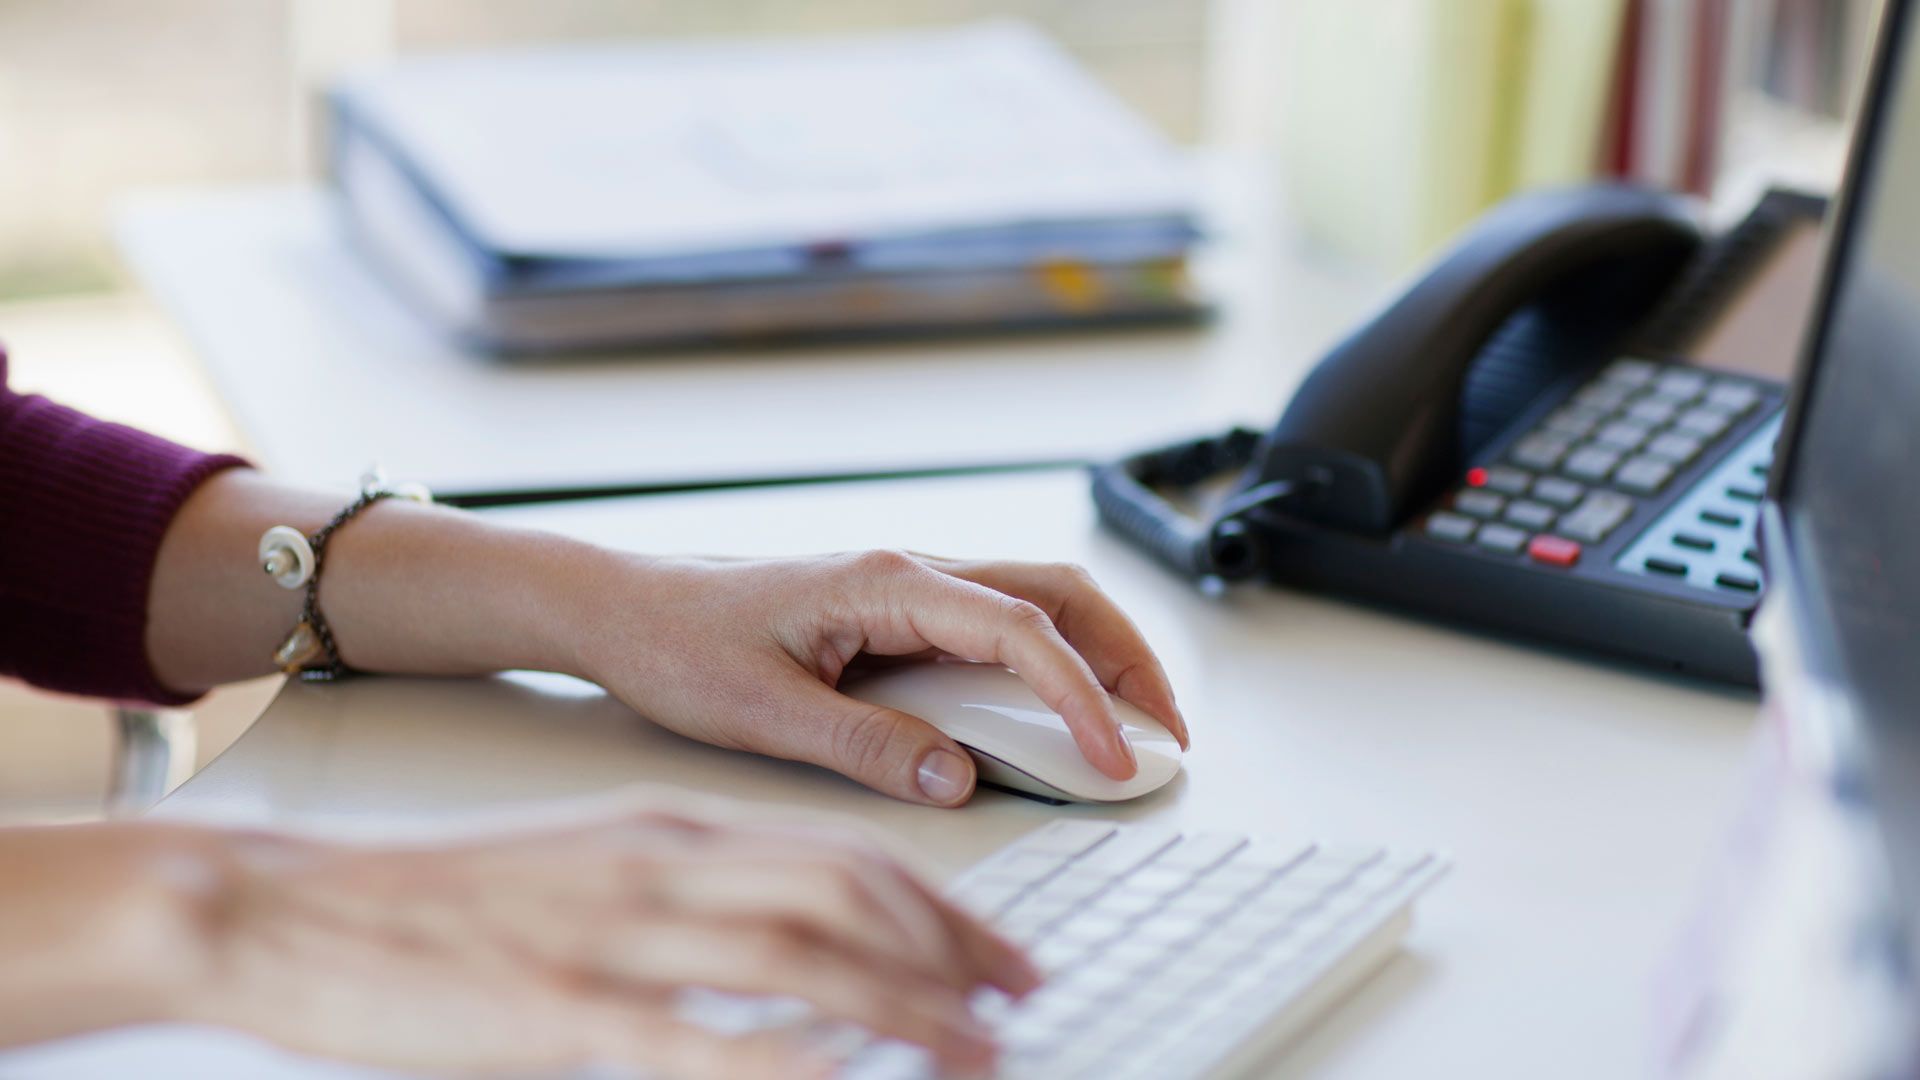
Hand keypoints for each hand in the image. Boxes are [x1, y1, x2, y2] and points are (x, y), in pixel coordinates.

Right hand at [172, 808, 1037, 1077]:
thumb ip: (689, 891)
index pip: (844, 853)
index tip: (998, 951)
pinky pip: (698, 1037)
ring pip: (803, 957)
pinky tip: (847, 1079)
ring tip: (978, 1050)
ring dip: (908, 1006)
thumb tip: (789, 936)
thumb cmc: (447, 895)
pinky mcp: (562, 1008)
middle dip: (954, 949)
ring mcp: (615, 934)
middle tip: (1019, 998)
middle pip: (849, 895)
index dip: (941, 904)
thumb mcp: (590, 865)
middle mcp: (663, 864)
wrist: (302, 903)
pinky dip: (787, 1061)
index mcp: (672, 827)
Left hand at [572, 551, 1187, 805]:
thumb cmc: (678, 643)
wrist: (623, 608)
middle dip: (1126, 655)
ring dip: (1095, 655)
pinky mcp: (896, 615)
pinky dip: (1046, 665)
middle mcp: (909, 572)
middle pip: (1055, 593)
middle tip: (1164, 731)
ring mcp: (906, 591)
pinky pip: (995, 629)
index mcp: (886, 581)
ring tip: (1130, 724)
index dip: (1081, 693)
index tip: (1113, 754)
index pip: (1019, 628)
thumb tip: (959, 779)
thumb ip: (867, 746)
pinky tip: (1053, 713)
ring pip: (1034, 604)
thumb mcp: (764, 712)